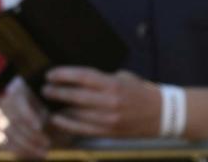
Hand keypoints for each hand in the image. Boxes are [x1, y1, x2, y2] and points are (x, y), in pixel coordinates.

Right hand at [0, 78, 50, 158]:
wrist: (33, 112)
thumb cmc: (46, 107)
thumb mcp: (50, 105)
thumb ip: (50, 113)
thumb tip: (49, 125)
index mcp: (17, 90)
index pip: (18, 103)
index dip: (27, 116)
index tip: (40, 127)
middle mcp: (5, 103)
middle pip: (13, 120)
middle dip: (31, 134)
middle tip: (48, 143)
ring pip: (8, 134)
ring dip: (27, 146)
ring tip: (45, 152)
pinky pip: (4, 144)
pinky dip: (19, 151)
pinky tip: (35, 155)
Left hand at [43, 67, 160, 137]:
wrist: (163, 114)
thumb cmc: (140, 91)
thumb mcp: (122, 77)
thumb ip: (101, 78)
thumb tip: (76, 77)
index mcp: (113, 84)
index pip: (82, 77)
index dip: (63, 75)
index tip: (50, 74)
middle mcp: (110, 101)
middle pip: (76, 95)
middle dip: (57, 91)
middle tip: (44, 88)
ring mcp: (110, 119)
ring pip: (78, 114)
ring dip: (60, 108)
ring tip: (47, 102)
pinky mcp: (110, 132)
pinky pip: (84, 129)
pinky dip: (68, 124)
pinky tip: (57, 120)